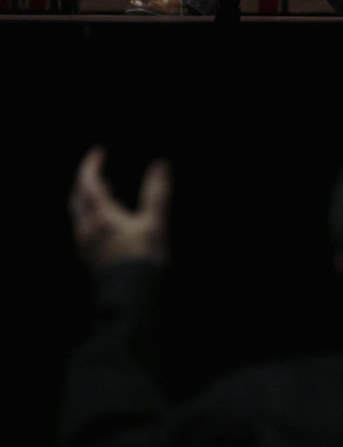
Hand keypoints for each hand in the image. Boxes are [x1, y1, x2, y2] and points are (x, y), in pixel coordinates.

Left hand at [69, 147, 171, 274]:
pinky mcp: (90, 258)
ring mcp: (85, 245)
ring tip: (105, 190)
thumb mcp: (155, 221)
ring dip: (87, 198)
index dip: (91, 165)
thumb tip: (160, 165)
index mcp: (100, 215)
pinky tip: (106, 218)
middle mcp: (87, 229)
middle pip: (77, 198)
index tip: (99, 152)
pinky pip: (84, 228)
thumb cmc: (143, 257)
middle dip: (85, 180)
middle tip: (97, 169)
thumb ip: (157, 192)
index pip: (87, 183)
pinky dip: (91, 214)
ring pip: (79, 214)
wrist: (132, 295)